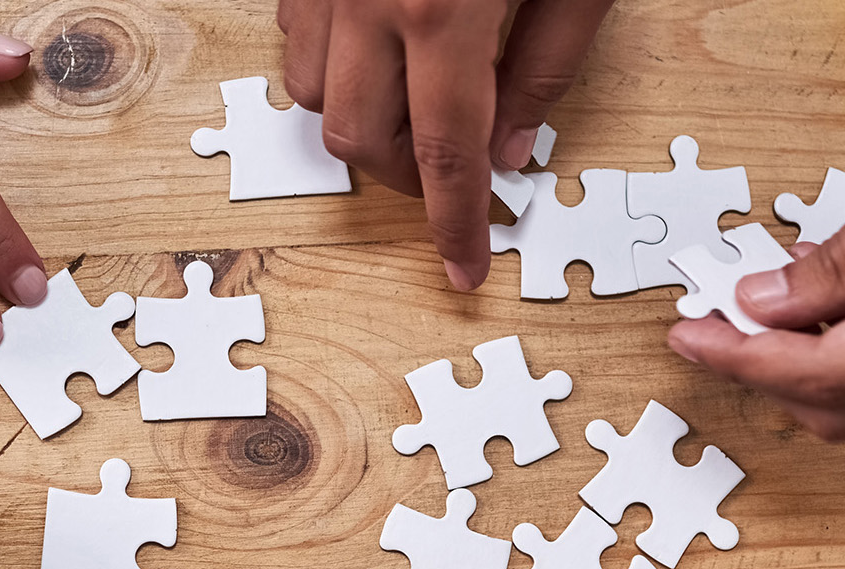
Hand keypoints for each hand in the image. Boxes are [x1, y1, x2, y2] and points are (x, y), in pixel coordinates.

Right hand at [279, 0, 615, 289]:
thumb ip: (547, 64)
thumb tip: (513, 148)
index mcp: (442, 11)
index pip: (446, 151)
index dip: (456, 222)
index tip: (465, 266)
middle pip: (362, 136)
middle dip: (408, 173)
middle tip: (459, 165)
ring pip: (314, 94)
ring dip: (364, 118)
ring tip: (421, 98)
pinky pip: (297, 38)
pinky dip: (334, 64)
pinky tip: (384, 50)